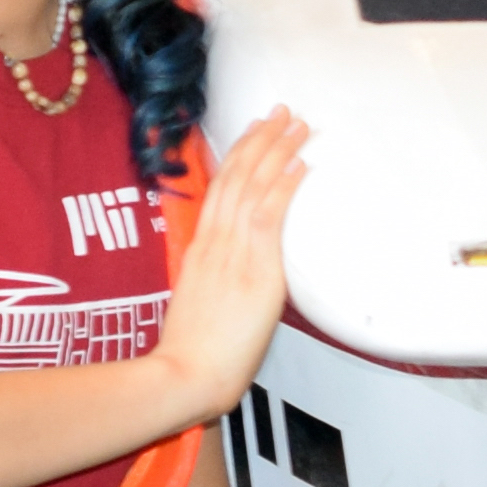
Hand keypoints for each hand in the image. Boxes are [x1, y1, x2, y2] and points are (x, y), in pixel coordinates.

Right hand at [154, 108, 312, 416]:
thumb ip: (218, 279)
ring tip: (297, 124)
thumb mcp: (201, 303)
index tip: (252, 132)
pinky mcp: (254, 269)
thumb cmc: (194, 352)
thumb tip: (238, 274)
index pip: (219, 189)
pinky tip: (300, 164)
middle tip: (279, 111)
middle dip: (259, 139)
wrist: (186, 374)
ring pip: (253, 186)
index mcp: (200, 249)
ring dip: (278, 150)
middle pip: (236, 176)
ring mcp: (232, 252)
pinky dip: (284, 185)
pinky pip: (269, 215)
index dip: (237, 156)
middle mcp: (214, 243)